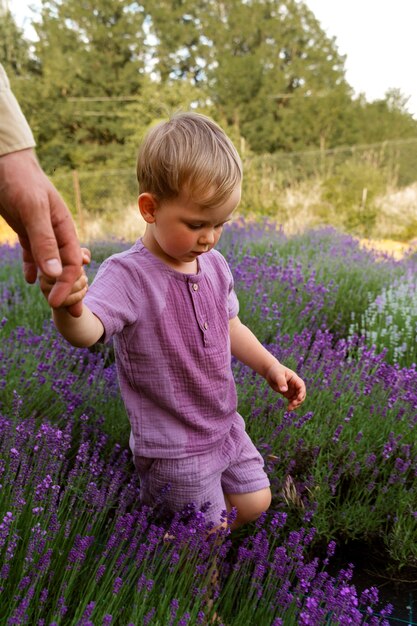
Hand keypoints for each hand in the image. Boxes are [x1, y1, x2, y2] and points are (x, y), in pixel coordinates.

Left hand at [0, 149, 82, 314]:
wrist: (5, 163)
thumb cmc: (21, 181)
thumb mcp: (33, 210)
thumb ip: (45, 241)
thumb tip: (55, 272)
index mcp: (65, 228)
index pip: (72, 263)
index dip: (67, 285)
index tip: (57, 304)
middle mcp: (57, 232)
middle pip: (66, 267)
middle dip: (68, 290)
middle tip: (69, 313)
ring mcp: (42, 231)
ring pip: (50, 263)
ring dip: (52, 282)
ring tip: (53, 302)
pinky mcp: (27, 229)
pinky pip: (34, 254)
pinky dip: (34, 268)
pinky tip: (31, 280)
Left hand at [265, 361, 305, 410]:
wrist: (270, 372)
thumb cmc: (275, 370)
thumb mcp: (278, 375)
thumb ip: (281, 382)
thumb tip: (284, 390)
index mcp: (295, 379)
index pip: (301, 386)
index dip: (302, 393)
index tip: (299, 398)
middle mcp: (295, 385)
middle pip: (301, 394)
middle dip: (299, 400)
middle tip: (293, 404)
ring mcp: (292, 390)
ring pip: (297, 399)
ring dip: (295, 404)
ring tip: (289, 409)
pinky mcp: (287, 394)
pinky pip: (292, 401)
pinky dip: (291, 405)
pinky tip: (288, 409)